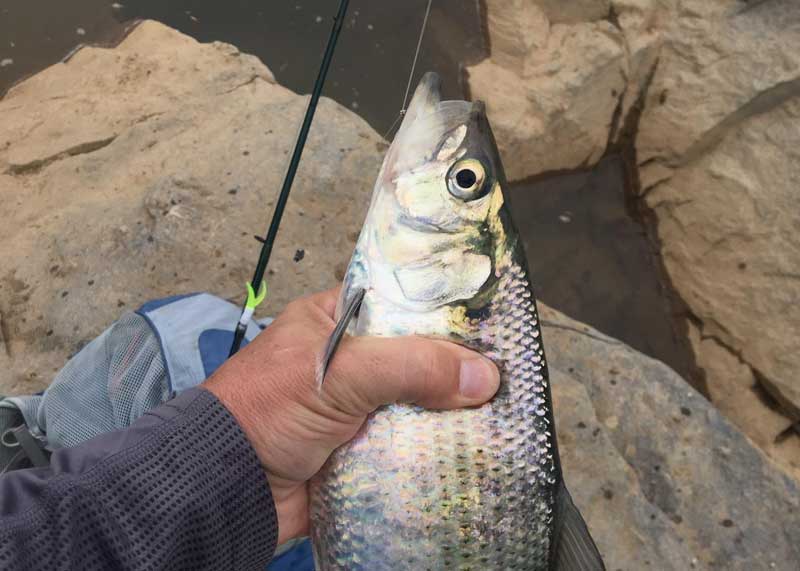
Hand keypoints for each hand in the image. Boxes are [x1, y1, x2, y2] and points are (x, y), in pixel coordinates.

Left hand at [205, 287, 499, 544]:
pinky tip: (476, 447)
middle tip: (509, 373)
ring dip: (451, 413)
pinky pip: (410, 445)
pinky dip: (435, 449)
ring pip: (419, 404)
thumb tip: (483, 377)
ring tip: (505, 412)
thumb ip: (410, 366)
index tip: (494, 324)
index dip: (445, 315)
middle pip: (418, 358)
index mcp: (338, 322)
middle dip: (456, 370)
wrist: (227, 486)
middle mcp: (352, 361)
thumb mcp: (340, 372)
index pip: (403, 306)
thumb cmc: (269, 408)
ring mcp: (359, 408)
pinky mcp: (364, 450)